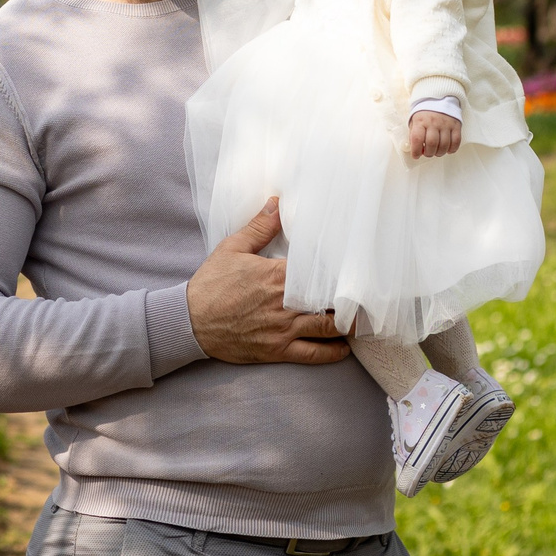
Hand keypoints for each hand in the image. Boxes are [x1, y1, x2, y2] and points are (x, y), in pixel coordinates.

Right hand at [186, 197, 349, 365]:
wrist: (189, 322)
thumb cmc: (211, 284)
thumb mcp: (232, 248)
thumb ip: (260, 226)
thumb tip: (277, 201)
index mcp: (278, 275)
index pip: (320, 271)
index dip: (340, 271)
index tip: (355, 266)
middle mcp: (286, 303)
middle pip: (331, 301)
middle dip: (350, 298)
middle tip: (366, 294)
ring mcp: (284, 329)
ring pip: (329, 328)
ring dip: (348, 324)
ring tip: (360, 318)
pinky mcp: (278, 350)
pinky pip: (313, 354)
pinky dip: (332, 352)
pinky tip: (343, 347)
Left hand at [409, 111, 462, 157]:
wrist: (438, 100)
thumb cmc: (424, 115)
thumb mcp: (414, 122)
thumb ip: (414, 136)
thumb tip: (417, 150)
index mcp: (420, 121)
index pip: (417, 139)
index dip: (416, 151)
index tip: (416, 156)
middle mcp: (433, 122)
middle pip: (432, 144)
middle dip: (429, 153)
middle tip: (428, 153)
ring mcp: (446, 124)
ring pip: (444, 145)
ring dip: (440, 153)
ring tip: (437, 152)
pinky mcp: (456, 125)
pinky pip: (456, 141)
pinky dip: (451, 149)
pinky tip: (447, 149)